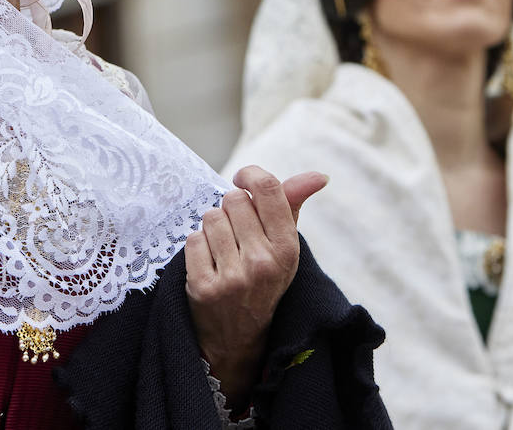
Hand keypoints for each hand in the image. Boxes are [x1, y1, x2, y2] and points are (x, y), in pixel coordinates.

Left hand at [186, 165, 327, 407]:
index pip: (267, 188)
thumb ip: (294, 205)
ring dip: (213, 227)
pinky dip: (198, 246)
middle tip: (237, 232)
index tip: (243, 181)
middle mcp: (262, 262)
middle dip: (231, 209)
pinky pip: (193, 239)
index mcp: (286, 248)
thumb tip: (319, 175)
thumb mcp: (284, 246)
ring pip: (211, 217)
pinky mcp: (203, 286)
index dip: (250, 175)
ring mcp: (232, 277)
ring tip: (224, 249)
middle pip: (233, 200)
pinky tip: (209, 263)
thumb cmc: (263, 279)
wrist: (237, 337)